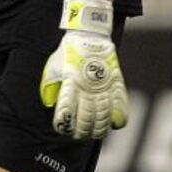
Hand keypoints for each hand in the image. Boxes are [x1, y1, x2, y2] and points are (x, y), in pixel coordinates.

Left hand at [40, 0, 127, 140]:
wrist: (89, 36)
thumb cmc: (67, 54)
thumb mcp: (52, 68)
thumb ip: (49, 88)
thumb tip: (50, 105)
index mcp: (70, 85)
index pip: (67, 113)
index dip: (64, 125)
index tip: (63, 128)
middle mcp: (88, 89)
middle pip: (86, 120)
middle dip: (81, 132)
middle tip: (78, 135)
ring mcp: (104, 88)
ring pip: (103, 118)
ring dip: (98, 130)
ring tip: (93, 133)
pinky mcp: (117, 85)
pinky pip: (122, 108)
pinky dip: (118, 120)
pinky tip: (112, 124)